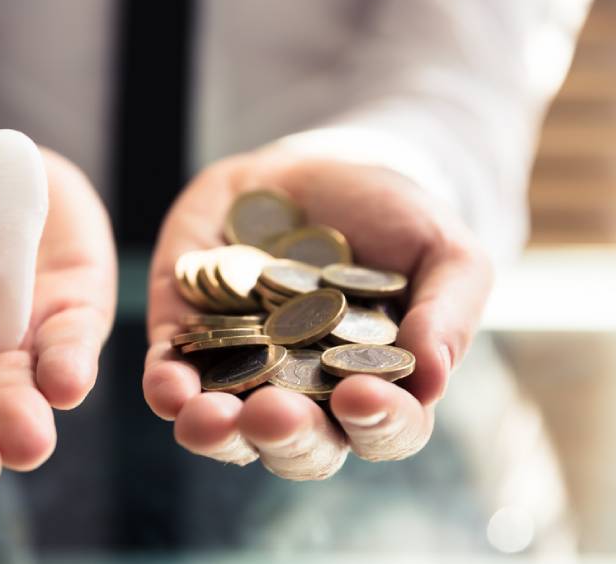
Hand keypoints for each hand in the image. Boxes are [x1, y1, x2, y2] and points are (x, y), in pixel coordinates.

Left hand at [144, 151, 491, 478]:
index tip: (361, 396)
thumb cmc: (391, 217)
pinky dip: (166, 389)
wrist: (312, 169)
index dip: (377, 424)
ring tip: (209, 419)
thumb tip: (433, 378)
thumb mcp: (441, 249)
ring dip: (217, 433)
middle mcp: (308, 398)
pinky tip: (168, 388)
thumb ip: (449, 310)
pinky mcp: (187, 343)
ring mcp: (243, 375)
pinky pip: (170, 381)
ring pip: (228, 431)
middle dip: (286, 437)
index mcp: (377, 388)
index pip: (384, 430)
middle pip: (299, 446)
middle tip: (274, 414)